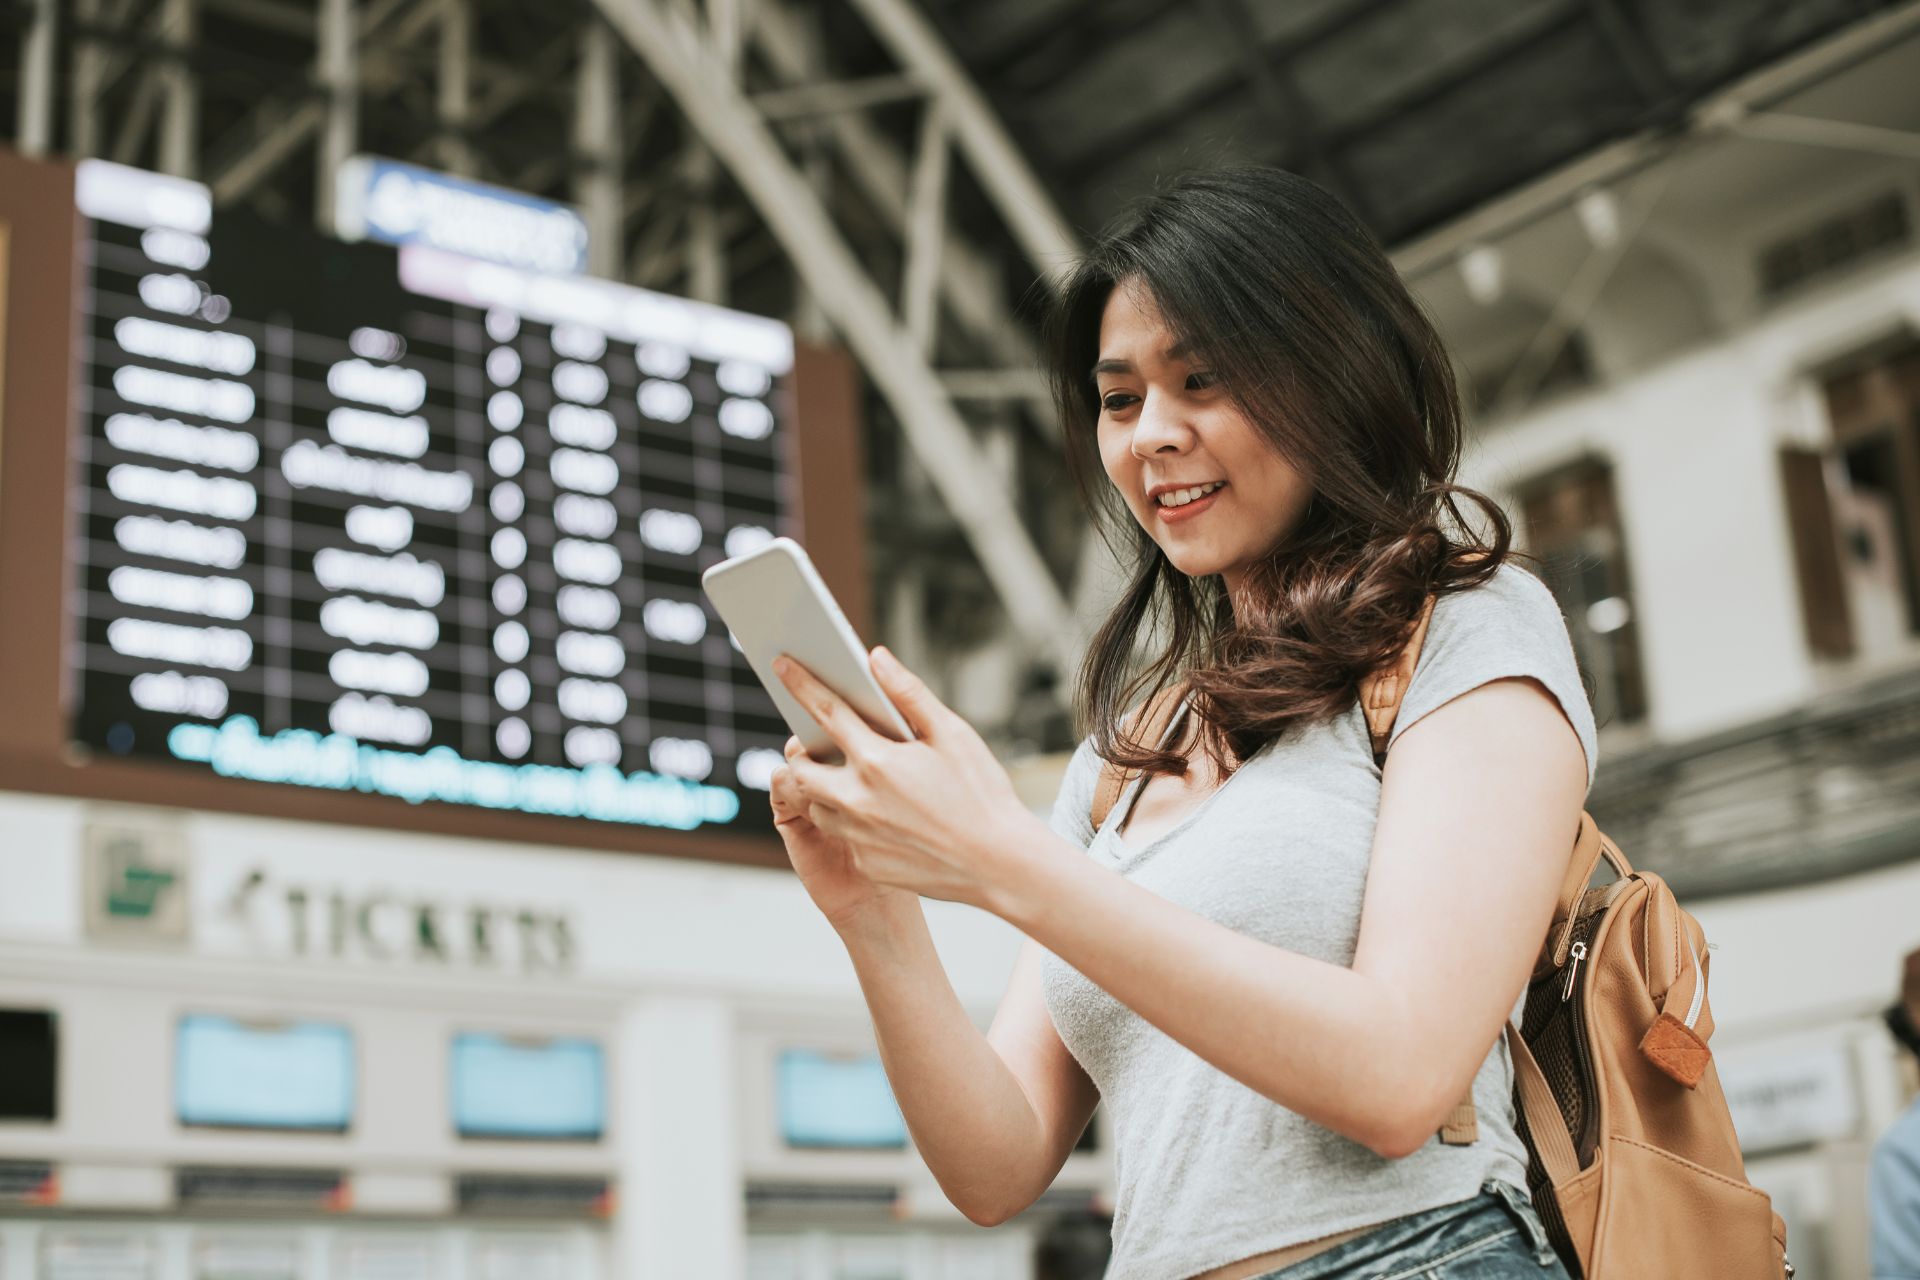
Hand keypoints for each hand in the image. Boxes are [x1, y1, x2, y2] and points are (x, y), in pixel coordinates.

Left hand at [773, 646, 1042, 911]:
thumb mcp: (953, 734)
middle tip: (822, 743)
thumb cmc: (982, 795)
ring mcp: (858, 836)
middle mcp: (857, 800)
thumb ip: (909, 694)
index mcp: (878, 761)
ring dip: (825, 789)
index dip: (801, 685)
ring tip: (857, 779)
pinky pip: (844, 836)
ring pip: (818, 806)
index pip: (826, 712)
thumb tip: (876, 659)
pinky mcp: (865, 863)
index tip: (782, 666)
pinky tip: (886, 817)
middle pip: (803, 768)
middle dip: (803, 752)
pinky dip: (854, 821)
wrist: (1000, 865)